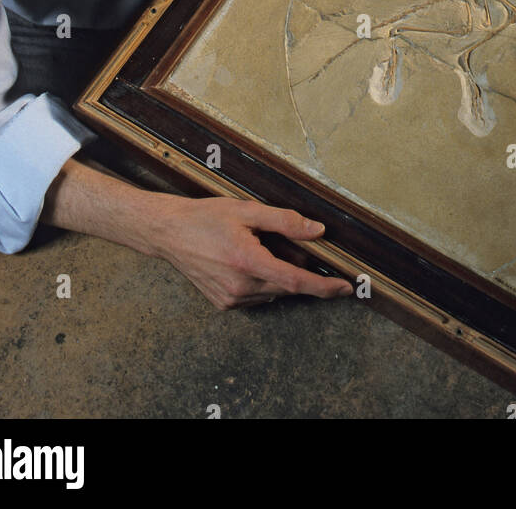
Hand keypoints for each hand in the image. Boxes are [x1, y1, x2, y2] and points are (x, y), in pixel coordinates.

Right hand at [151, 195, 353, 309]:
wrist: (169, 233)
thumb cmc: (205, 218)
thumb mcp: (247, 211)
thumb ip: (285, 221)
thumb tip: (317, 232)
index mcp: (248, 262)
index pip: (296, 282)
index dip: (325, 286)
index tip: (346, 288)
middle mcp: (240, 287)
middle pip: (286, 287)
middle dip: (299, 272)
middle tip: (293, 248)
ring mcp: (230, 299)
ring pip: (272, 292)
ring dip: (278, 275)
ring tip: (261, 248)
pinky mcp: (223, 304)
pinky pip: (255, 295)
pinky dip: (262, 281)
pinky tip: (248, 260)